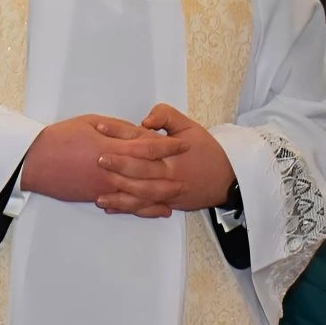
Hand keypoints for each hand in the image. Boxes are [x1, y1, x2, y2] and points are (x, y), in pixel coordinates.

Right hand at [19, 114, 190, 205]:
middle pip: (149, 173)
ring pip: (141, 194)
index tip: (184, 143)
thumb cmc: (60, 138)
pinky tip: (157, 210)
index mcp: (112, 147)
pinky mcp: (97, 197)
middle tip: (191, 174)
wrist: (35, 161)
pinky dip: (144, 209)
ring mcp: (105, 187)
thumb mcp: (90, 123)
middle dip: (172, 173)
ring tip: (179, 195)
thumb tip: (137, 132)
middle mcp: (112, 169)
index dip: (168, 145)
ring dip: (162, 194)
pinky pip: (126, 205)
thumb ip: (117, 129)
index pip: (148, 146)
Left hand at [93, 103, 235, 217]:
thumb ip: (166, 116)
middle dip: (118, 164)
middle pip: (141, 168)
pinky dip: (127, 208)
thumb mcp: (189, 126)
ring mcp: (168, 190)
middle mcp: (169, 171)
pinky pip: (145, 207)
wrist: (228, 179)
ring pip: (142, 193)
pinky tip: (109, 206)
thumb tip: (144, 120)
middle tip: (97, 159)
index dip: (120, 132)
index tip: (99, 126)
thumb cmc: (205, 150)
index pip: (142, 138)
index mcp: (172, 150)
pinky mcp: (168, 203)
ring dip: (119, 194)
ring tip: (98, 193)